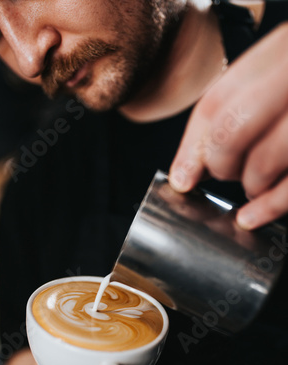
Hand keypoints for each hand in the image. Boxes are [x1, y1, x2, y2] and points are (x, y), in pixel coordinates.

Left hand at [169, 23, 287, 229]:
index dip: (192, 149)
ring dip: (249, 185)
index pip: (214, 104)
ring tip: (253, 183)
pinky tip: (251, 217)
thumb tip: (186, 173)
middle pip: (231, 130)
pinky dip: (268, 208)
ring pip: (262, 161)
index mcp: (279, 52)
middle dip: (219, 165)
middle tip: (225, 173)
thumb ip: (228, 115)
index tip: (182, 179)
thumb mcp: (270, 80)